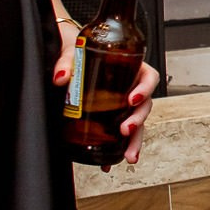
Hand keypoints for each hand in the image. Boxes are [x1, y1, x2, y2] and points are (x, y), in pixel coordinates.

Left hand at [51, 27, 159, 171]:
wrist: (69, 55)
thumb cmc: (79, 48)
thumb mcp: (74, 50)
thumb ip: (67, 61)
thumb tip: (61, 77)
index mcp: (131, 67)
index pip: (149, 77)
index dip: (145, 89)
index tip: (131, 99)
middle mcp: (131, 87)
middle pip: (145, 105)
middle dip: (138, 121)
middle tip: (126, 130)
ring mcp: (122, 104)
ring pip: (136, 123)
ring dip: (135, 141)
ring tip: (128, 157)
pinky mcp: (111, 116)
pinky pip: (120, 135)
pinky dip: (116, 149)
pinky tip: (110, 162)